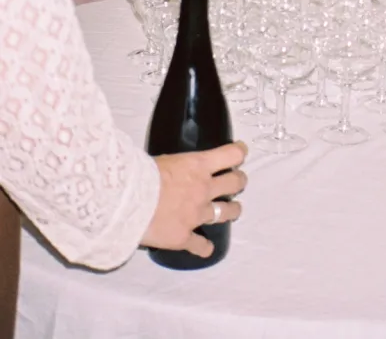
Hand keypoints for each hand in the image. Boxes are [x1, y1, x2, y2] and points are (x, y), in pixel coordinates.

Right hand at [141, 142, 247, 259]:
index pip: (231, 155)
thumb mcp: (163, 159)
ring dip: (233, 210)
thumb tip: (169, 167)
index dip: (239, 152)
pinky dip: (204, 247)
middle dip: (239, 181)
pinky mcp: (184, 237)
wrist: (128, 202)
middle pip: (234, 183)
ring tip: (234, 210)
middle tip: (238, 181)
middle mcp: (204, 189)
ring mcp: (197, 214)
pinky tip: (206, 249)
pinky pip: (200, 245)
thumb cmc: (140, 174)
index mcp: (198, 166)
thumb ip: (176, 165)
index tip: (241, 152)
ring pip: (226, 212)